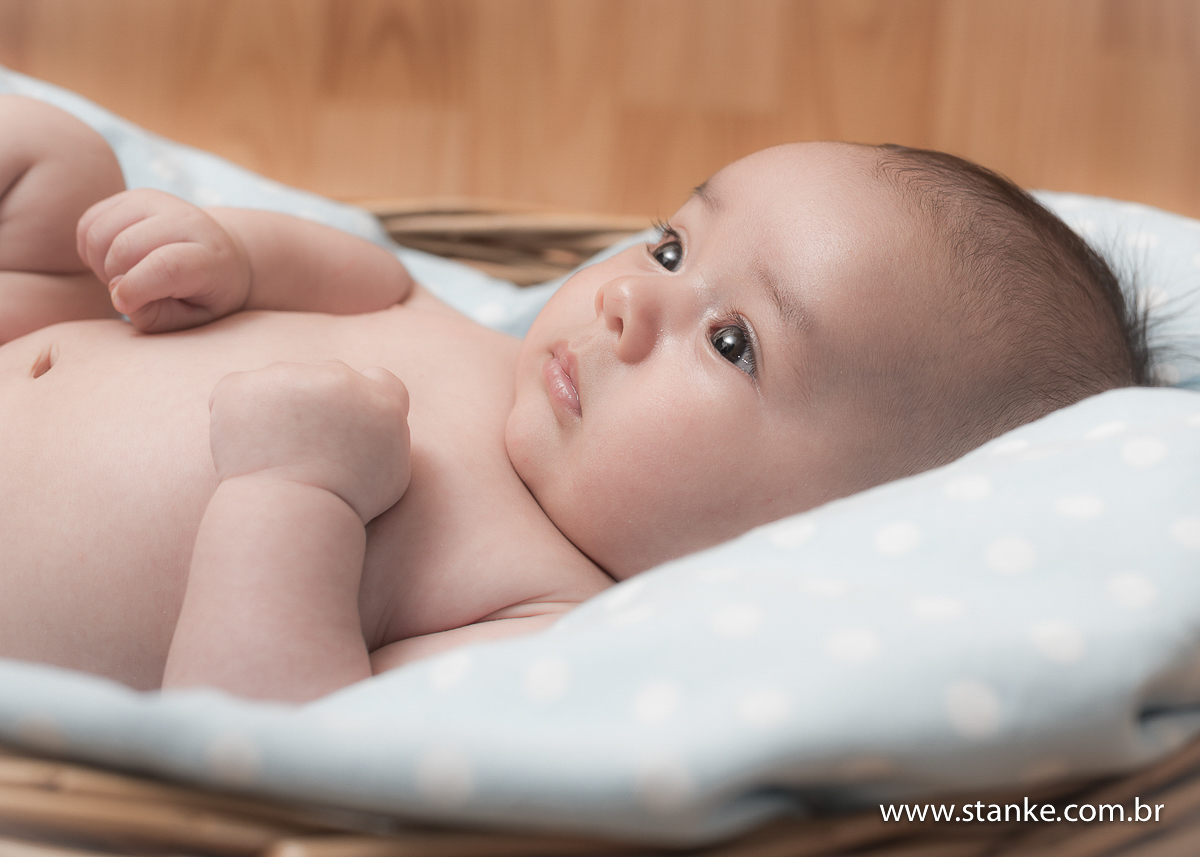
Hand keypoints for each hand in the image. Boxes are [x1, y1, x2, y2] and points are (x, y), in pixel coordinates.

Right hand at [76, 189, 250, 331]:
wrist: (223, 254)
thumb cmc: (205, 296)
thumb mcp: (192, 320)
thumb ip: (156, 316)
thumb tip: (118, 293)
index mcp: (211, 257)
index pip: (166, 265)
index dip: (136, 289)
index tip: (124, 305)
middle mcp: (187, 221)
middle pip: (126, 246)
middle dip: (114, 278)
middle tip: (128, 293)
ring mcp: (159, 202)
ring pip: (99, 231)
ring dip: (99, 262)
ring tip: (122, 276)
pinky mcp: (134, 196)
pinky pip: (89, 222)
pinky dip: (89, 248)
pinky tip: (113, 260)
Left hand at [208, 362, 411, 522]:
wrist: (290, 515)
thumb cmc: (343, 506)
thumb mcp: (391, 473)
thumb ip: (388, 434)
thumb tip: (371, 414)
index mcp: (380, 398)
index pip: (378, 379)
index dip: (362, 402)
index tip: (347, 426)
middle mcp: (337, 377)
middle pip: (327, 377)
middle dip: (317, 404)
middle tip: (304, 448)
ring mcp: (286, 376)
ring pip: (282, 381)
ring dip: (278, 407)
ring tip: (273, 454)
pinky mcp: (240, 387)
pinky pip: (238, 391)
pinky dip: (237, 414)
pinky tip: (244, 448)